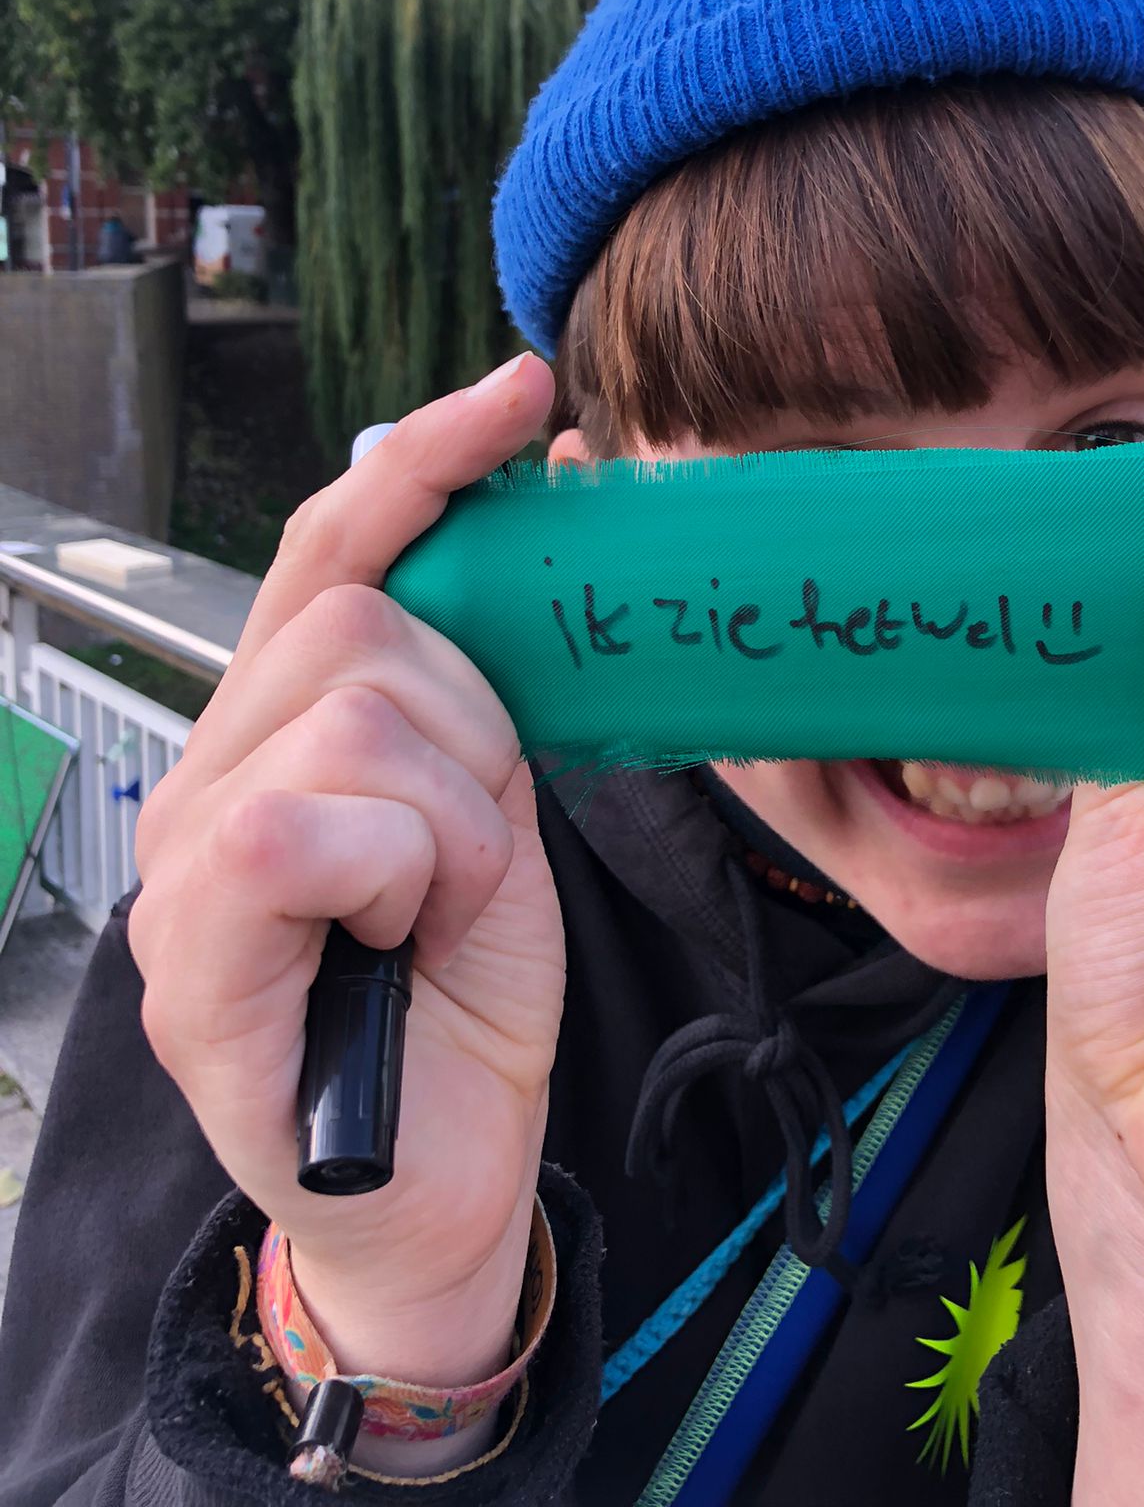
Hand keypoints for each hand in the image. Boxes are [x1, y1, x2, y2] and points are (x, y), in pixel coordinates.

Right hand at [128, 355, 564, 1452]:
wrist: (441, 1185)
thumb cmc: (461, 999)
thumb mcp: (491, 814)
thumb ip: (468, 695)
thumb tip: (517, 523)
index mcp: (277, 727)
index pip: (329, 548)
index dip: (424, 463)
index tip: (524, 393)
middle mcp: (208, 772)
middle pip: (357, 620)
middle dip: (470, 719)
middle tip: (475, 842)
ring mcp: (183, 859)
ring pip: (354, 713)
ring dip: (453, 815)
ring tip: (439, 909)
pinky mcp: (190, 952)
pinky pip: (299, 825)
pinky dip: (402, 869)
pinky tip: (402, 936)